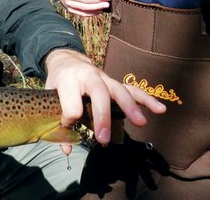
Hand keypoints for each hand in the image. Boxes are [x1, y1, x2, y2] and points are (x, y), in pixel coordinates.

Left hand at [44, 50, 165, 146]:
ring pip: (119, 90)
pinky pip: (132, 90)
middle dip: (102, 117)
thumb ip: (57, 122)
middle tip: (103, 139)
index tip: (68, 126)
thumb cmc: (58, 82)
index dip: (69, 119)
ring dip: (131, 107)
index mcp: (68, 79)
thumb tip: (67, 149)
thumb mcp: (50, 97)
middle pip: (99, 94)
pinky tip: (160, 109)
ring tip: (141, 122)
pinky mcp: (114, 83)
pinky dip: (146, 99)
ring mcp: (104, 78)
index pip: (71, 104)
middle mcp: (88, 75)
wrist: (67, 60)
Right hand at [56, 0, 109, 15]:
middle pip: (86, 1)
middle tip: (108, 1)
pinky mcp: (71, 10)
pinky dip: (91, 13)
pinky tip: (99, 11)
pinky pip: (82, 13)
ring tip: (105, 6)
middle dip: (98, 2)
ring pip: (85, 8)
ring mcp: (70, 4)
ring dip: (96, 8)